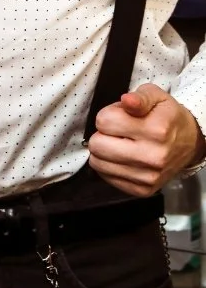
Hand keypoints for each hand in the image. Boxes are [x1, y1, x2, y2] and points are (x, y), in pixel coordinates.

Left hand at [87, 83, 205, 196]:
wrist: (189, 143)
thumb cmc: (167, 116)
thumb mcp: (156, 97)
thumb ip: (139, 97)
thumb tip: (127, 100)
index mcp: (155, 130)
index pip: (104, 121)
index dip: (107, 115)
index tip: (120, 116)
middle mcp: (152, 157)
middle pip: (97, 145)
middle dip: (102, 134)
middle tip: (117, 131)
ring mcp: (148, 177)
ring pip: (98, 163)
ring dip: (104, 151)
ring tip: (120, 144)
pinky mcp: (143, 190)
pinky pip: (106, 178)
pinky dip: (109, 166)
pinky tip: (122, 157)